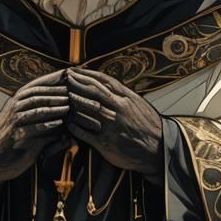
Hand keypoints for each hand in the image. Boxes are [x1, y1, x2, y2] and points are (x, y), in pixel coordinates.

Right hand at [0, 70, 69, 198]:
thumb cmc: (11, 139)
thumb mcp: (23, 122)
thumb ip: (43, 114)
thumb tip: (65, 108)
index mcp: (18, 100)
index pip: (39, 84)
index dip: (56, 79)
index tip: (73, 75)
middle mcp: (15, 106)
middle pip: (39, 93)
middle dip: (59, 90)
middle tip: (76, 89)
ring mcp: (15, 120)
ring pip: (37, 107)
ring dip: (55, 104)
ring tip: (71, 103)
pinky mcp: (17, 136)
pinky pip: (34, 127)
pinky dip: (47, 124)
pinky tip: (60, 123)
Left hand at [66, 68, 163, 183]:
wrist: (159, 149)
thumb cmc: (147, 126)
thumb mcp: (138, 104)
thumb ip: (121, 95)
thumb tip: (104, 85)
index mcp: (126, 98)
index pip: (102, 82)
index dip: (86, 75)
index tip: (73, 70)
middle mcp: (118, 109)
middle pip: (91, 93)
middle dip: (75, 84)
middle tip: (63, 79)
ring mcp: (111, 126)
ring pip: (86, 111)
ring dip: (72, 104)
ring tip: (61, 98)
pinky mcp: (106, 143)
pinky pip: (85, 133)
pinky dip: (75, 127)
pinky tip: (67, 123)